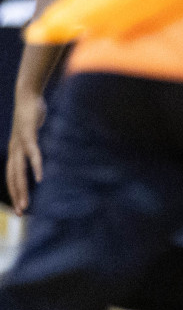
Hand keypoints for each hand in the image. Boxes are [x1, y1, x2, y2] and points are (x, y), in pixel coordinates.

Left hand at [6, 91, 44, 213]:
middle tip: (21, 213)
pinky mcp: (29, 135)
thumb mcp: (32, 134)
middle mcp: (14, 150)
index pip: (12, 176)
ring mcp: (20, 143)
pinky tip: (40, 177)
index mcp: (14, 151)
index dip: (15, 192)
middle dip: (17, 196)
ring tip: (25, 203)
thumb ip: (35, 146)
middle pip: (13, 178)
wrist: (27, 95)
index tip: (20, 208)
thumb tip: (42, 155)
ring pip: (19, 170)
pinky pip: (33, 154)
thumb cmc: (32, 115)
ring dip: (22, 188)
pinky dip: (36, 166)